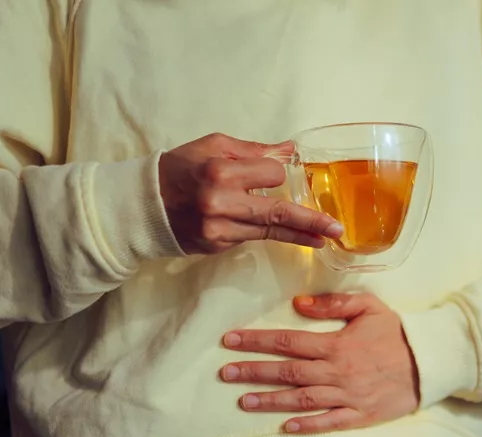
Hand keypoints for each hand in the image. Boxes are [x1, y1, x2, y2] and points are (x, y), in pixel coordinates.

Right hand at [158, 133, 343, 253]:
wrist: (145, 204)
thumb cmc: (181, 168)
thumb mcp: (214, 146)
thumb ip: (254, 150)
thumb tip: (290, 150)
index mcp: (220, 170)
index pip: (271, 174)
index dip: (276, 174)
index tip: (275, 174)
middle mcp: (220, 202)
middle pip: (277, 212)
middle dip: (310, 220)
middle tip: (337, 228)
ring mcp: (219, 228)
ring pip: (269, 231)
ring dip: (300, 235)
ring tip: (325, 237)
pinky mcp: (217, 245)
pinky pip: (251, 238)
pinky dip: (270, 235)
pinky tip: (293, 237)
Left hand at [221, 293, 419, 433]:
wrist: (431, 362)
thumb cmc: (398, 332)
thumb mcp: (369, 306)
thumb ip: (334, 303)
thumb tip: (298, 303)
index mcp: (336, 345)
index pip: (288, 342)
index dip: (257, 341)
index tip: (230, 340)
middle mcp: (337, 372)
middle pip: (287, 372)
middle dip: (253, 372)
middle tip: (225, 373)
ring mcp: (347, 397)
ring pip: (301, 400)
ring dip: (270, 401)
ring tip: (243, 401)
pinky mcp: (360, 415)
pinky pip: (329, 423)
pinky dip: (306, 427)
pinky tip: (284, 427)